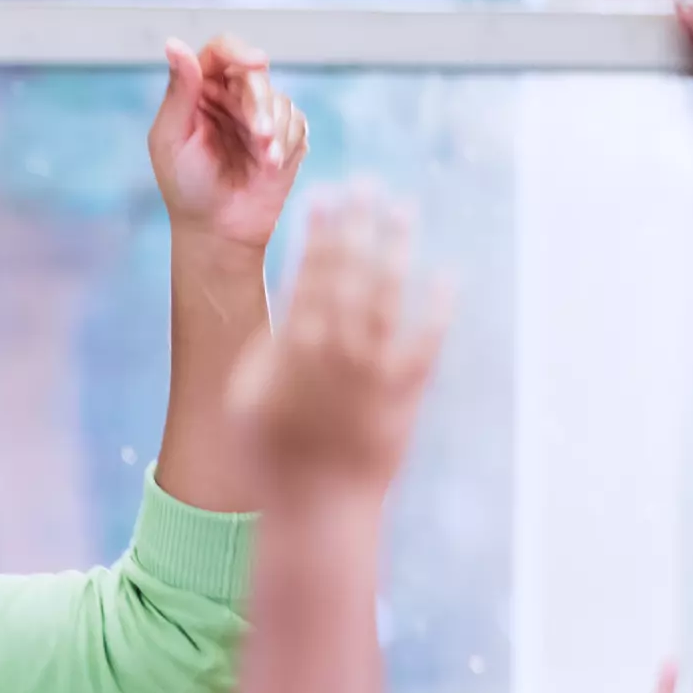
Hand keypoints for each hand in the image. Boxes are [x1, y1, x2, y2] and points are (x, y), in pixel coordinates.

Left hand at [149, 39, 307, 252]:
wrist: (219, 230)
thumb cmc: (186, 185)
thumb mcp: (172, 138)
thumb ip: (179, 91)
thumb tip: (174, 43)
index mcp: (198, 89)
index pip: (220, 51)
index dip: (239, 51)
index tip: (258, 62)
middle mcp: (229, 95)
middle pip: (255, 76)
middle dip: (260, 105)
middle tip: (260, 138)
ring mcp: (259, 114)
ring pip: (280, 99)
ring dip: (276, 129)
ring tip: (265, 161)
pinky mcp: (284, 134)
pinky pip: (297, 122)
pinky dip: (288, 142)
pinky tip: (271, 166)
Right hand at [235, 188, 446, 501]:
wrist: (318, 509)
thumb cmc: (269, 454)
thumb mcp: (246, 396)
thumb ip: (267, 344)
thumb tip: (284, 297)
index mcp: (292, 346)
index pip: (308, 272)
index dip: (319, 229)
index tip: (326, 193)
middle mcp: (335, 350)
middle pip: (350, 272)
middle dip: (358, 223)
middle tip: (366, 183)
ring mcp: (373, 371)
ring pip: (388, 295)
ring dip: (396, 247)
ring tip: (403, 210)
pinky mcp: (406, 394)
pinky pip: (426, 341)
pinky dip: (437, 307)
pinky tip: (446, 274)